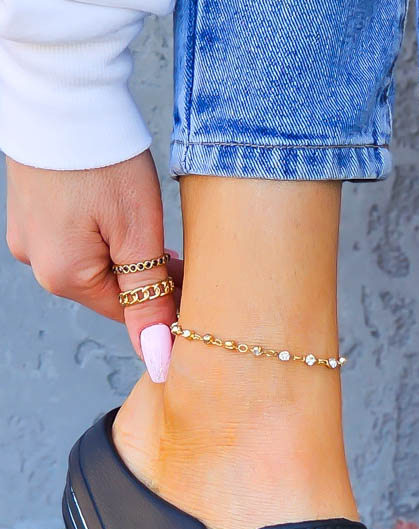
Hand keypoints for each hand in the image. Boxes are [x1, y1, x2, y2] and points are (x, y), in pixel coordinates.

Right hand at [5, 150, 182, 379]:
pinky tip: (122, 214)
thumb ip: (147, 300)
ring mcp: (31, 238)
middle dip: (149, 278)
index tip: (198, 288)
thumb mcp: (139, 235)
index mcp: (64, 277)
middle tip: (182, 256)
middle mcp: (39, 265)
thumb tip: (157, 358)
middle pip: (112, 291)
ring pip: (97, 265)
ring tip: (154, 231)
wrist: (64, 91)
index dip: (167, 303)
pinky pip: (78, 240)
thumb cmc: (104, 159)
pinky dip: (106, 235)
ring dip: (130, 257)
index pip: (129, 313)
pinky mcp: (33, 214)